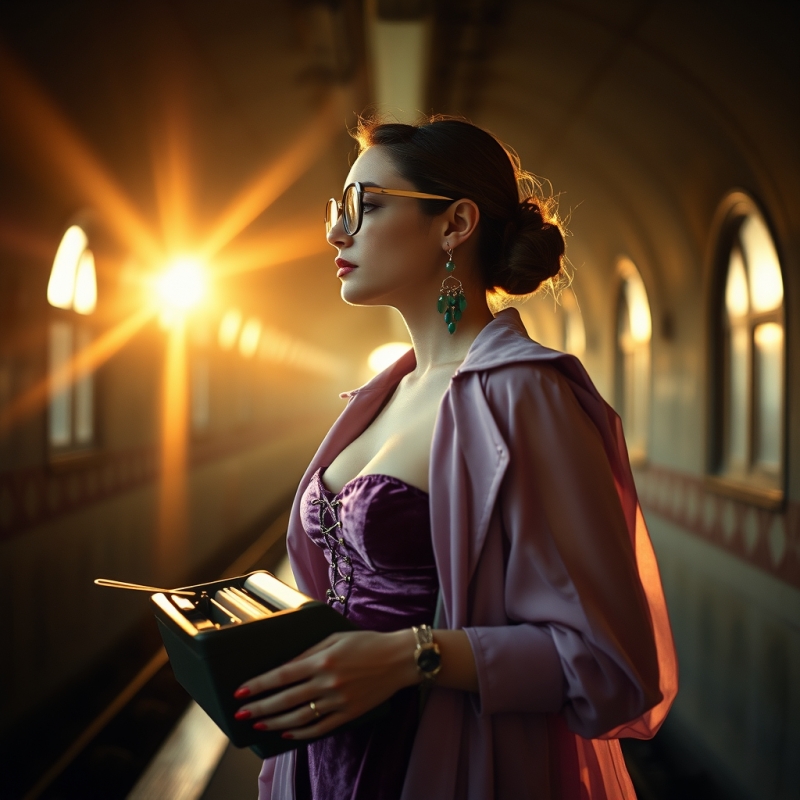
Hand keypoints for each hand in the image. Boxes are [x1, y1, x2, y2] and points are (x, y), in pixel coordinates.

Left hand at [233, 629, 417, 739]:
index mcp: (323, 660)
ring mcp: (339, 701)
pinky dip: (301, 734)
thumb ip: (309, 652)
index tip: (241, 691)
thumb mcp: (335, 637)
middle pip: (286, 699)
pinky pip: (321, 728)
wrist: (399, 659)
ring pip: (300, 718)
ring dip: (275, 722)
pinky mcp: (349, 714)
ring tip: (259, 725)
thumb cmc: (366, 642)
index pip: (282, 675)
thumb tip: (285, 666)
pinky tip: (287, 734)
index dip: (259, 685)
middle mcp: (328, 682)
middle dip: (260, 707)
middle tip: (240, 713)